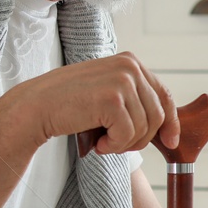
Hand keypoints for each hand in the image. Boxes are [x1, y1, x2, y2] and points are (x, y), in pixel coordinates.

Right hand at [8, 51, 178, 154]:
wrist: (37, 107)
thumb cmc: (71, 104)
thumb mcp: (108, 94)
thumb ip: (134, 101)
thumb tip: (168, 127)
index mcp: (131, 62)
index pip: (164, 94)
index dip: (171, 121)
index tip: (171, 141)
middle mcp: (130, 66)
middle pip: (158, 115)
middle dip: (140, 138)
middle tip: (114, 144)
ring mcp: (122, 80)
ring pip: (145, 128)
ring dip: (124, 144)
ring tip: (102, 142)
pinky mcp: (113, 99)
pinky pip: (128, 135)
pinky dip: (114, 146)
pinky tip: (98, 144)